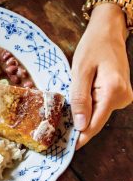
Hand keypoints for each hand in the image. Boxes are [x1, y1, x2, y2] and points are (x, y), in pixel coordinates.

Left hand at [71, 4, 132, 149]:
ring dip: (82, 115)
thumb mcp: (80, 71)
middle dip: (78, 127)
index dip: (80, 138)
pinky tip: (77, 104)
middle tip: (57, 132)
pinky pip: (100, 106)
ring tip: (63, 116)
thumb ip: (80, 99)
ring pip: (98, 114)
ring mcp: (123, 97)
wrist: (109, 32)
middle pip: (96, 120)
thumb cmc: (93, 47)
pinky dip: (87, 107)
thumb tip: (80, 125)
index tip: (66, 149)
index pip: (95, 124)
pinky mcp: (118, 94)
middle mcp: (123, 98)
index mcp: (114, 92)